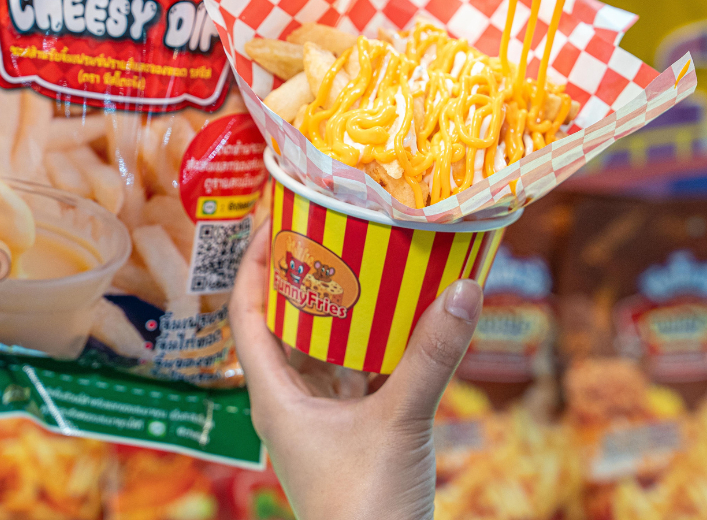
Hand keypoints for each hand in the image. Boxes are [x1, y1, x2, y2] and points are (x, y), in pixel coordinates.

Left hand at [229, 222, 482, 519]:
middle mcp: (290, 398)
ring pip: (324, 345)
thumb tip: (465, 289)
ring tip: (365, 260)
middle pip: (284, 321)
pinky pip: (357, 370)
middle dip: (302, 275)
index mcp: (274, 395)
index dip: (252, 263)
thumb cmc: (366, 510)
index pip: (246, 312)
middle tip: (329, 229)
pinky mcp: (352, 428)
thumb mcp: (399, 423)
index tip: (272, 220)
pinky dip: (374, 342)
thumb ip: (431, 357)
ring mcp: (321, 415)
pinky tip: (400, 317)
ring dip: (342, 307)